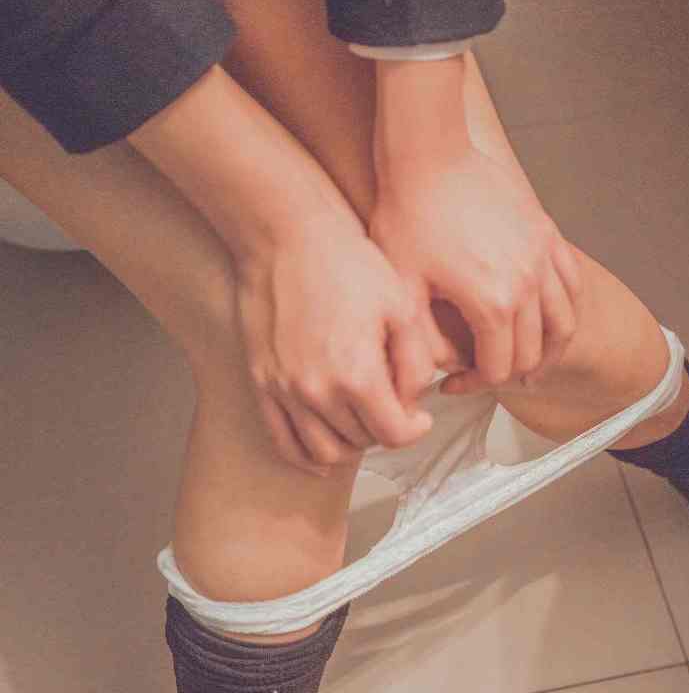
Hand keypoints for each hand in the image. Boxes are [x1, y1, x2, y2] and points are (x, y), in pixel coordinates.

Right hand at [233, 206, 448, 475]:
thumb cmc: (347, 263)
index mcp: (357, 375)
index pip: (395, 434)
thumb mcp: (402, 307)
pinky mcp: (263, 383)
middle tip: (393, 406)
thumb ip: (416, 363)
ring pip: (325, 452)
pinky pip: (284, 442)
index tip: (421, 416)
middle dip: (384, 429)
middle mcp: (317, 391)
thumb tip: (414, 402)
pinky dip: (307, 456)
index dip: (416, 429)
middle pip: (362, 442)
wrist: (286, 236)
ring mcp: (285, 391)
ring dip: (351, 444)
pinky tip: (328, 448)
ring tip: (363, 420)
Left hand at [369, 143, 582, 394]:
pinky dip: (566, 309)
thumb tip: (429, 381)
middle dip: (508, 374)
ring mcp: (543, 256)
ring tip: (530, 367)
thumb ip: (416, 342)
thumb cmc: (407, 214)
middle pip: (532, 352)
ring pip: (564, 323)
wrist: (429, 153)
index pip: (497, 369)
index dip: (474, 385)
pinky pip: (572, 283)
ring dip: (548, 351)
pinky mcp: (547, 233)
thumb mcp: (400, 287)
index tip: (451, 384)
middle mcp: (528, 283)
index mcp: (493, 303)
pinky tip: (551, 320)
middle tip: (483, 377)